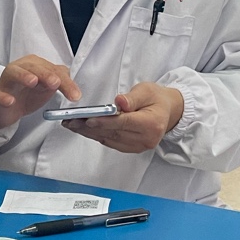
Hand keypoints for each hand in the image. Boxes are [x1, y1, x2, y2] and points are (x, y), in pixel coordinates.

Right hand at [0, 56, 80, 131]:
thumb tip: (74, 85)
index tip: (75, 95)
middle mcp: (20, 68)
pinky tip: (10, 100)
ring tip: (33, 81)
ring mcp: (6, 80)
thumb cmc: (27, 93)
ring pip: (13, 73)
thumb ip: (60, 82)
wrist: (4, 107)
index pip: (53, 70)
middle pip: (34, 67)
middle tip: (55, 83)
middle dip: (46, 74)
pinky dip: (3, 96)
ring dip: (23, 76)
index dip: (66, 82)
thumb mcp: (46, 87)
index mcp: (35, 65)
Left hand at [63, 82, 183, 153]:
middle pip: (114, 133)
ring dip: (89, 133)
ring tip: (72, 124)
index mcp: (152, 124)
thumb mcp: (147, 90)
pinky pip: (111, 142)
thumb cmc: (156, 99)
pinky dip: (96, 136)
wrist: (168, 111)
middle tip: (71, 121)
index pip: (124, 123)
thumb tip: (119, 102)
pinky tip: (83, 129)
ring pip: (109, 140)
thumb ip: (133, 97)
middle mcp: (146, 139)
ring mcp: (139, 146)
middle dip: (90, 127)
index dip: (105, 122)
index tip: (89, 119)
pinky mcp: (132, 149)